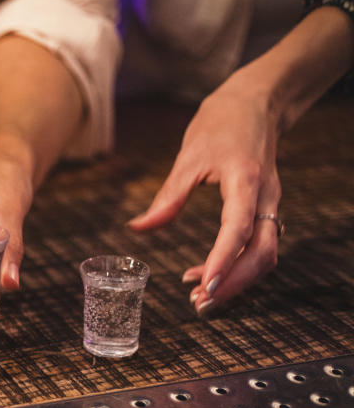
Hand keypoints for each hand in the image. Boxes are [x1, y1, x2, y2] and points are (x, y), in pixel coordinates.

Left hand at [128, 84, 281, 314]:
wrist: (255, 104)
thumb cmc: (221, 125)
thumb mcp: (188, 158)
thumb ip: (167, 198)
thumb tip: (137, 228)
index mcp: (245, 181)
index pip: (239, 229)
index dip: (224, 260)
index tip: (205, 284)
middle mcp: (266, 198)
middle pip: (262, 253)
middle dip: (234, 283)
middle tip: (200, 303)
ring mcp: (270, 206)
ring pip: (265, 255)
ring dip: (237, 281)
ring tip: (200, 296)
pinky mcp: (265, 211)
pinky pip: (259, 247)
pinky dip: (237, 267)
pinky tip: (207, 276)